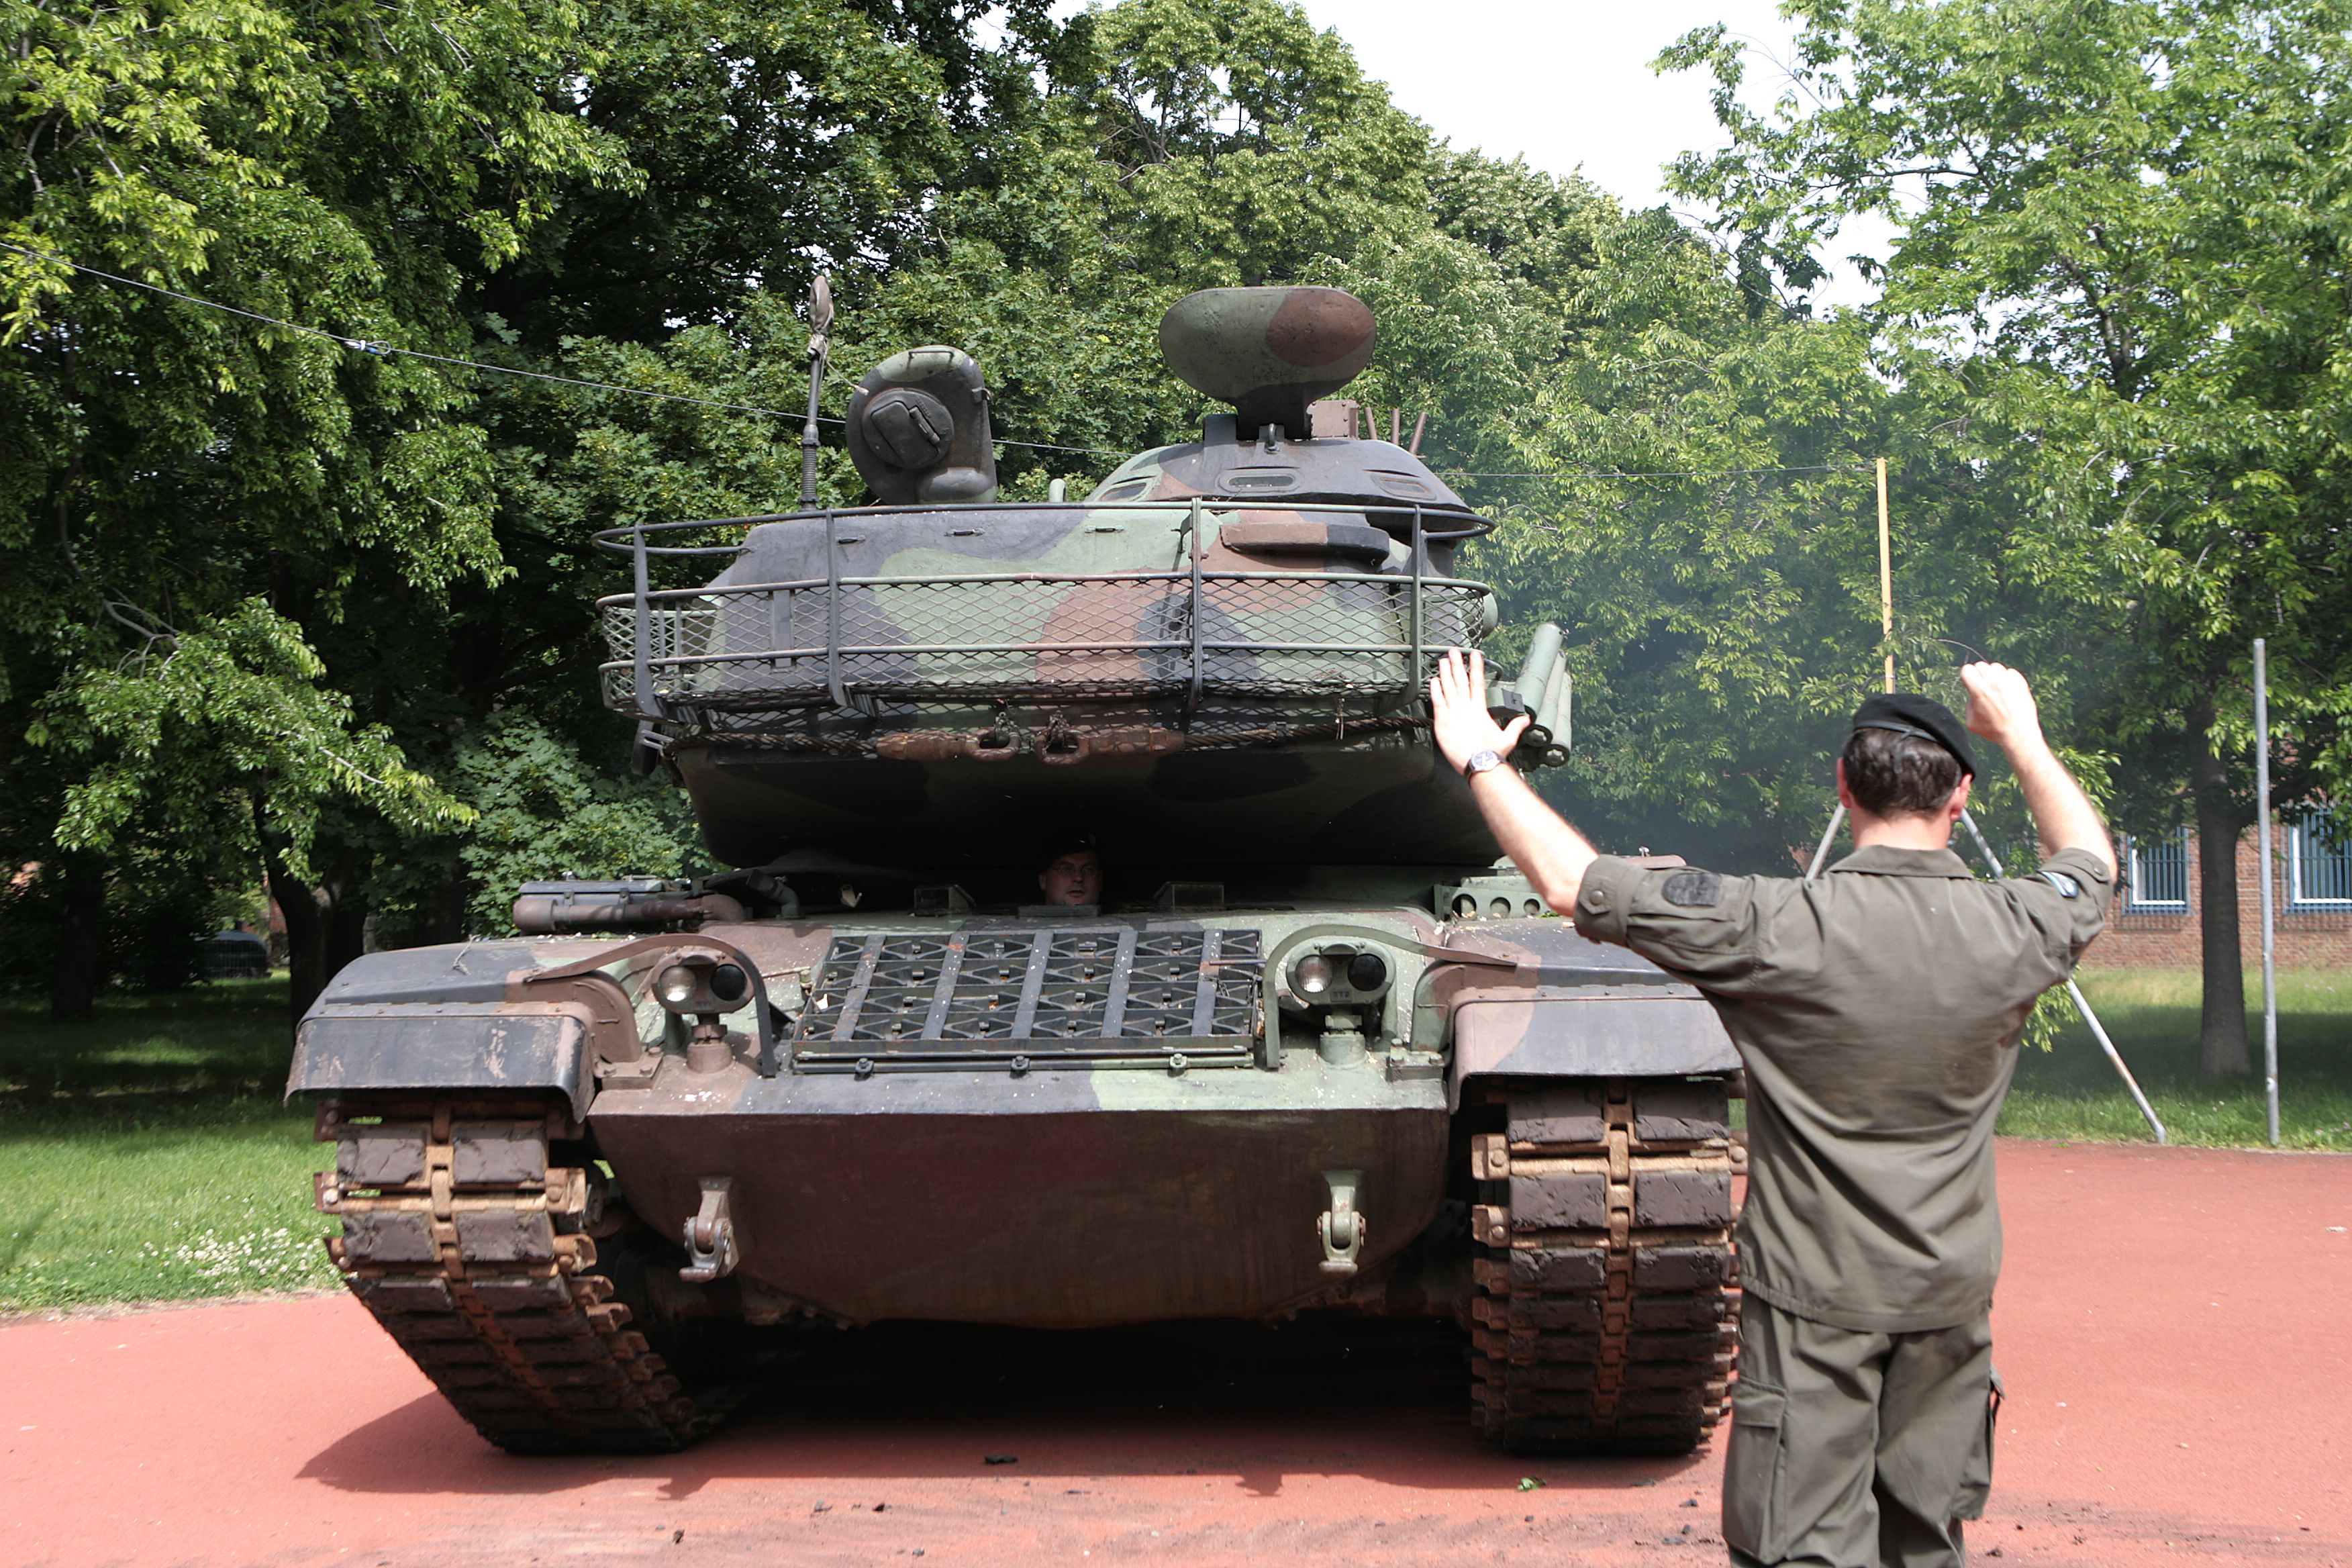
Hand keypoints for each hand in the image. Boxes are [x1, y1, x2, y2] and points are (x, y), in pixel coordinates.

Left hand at [1428, 647, 1529, 772]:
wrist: (1478, 764)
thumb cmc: (1491, 754)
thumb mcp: (1508, 738)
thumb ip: (1516, 726)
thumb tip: (1525, 719)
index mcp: (1480, 709)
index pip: (1478, 682)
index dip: (1476, 666)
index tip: (1475, 655)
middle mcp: (1466, 707)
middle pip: (1461, 680)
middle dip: (1457, 664)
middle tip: (1454, 652)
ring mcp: (1453, 713)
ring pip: (1448, 688)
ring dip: (1445, 673)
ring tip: (1443, 660)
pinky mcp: (1442, 722)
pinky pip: (1437, 702)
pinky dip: (1435, 690)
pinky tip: (1433, 680)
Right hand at [1960, 661, 2043, 750]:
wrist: (2018, 732)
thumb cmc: (1995, 729)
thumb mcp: (1971, 720)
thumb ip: (1969, 703)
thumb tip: (1973, 695)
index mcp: (1979, 690)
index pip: (1967, 669)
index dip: (1967, 676)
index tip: (1970, 682)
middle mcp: (1993, 682)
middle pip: (1981, 665)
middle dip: (1980, 675)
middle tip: (1983, 686)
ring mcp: (2008, 681)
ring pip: (1996, 667)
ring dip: (1994, 675)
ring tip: (1996, 688)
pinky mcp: (2020, 682)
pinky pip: (2011, 672)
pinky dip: (2007, 678)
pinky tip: (2007, 690)